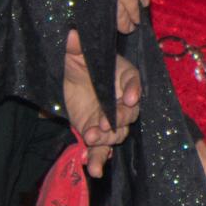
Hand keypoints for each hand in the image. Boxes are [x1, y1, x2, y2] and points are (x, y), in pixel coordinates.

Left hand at [62, 30, 141, 176]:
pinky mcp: (98, 134)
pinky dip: (98, 160)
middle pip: (130, 112)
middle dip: (120, 119)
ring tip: (93, 137)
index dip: (133, 90)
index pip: (133, 83)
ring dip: (108, 138)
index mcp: (123, 77)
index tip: (130, 98)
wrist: (72, 82)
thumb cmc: (81, 64)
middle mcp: (122, 101)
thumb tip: (72, 35)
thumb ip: (76, 47)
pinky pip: (102, 150)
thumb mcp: (76, 55)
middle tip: (107, 122)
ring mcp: (111, 120)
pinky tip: (94, 170)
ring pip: (118, 133)